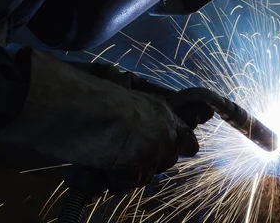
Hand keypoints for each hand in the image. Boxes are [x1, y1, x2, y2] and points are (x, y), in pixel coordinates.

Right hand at [0, 50, 212, 193]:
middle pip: (166, 160)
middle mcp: (166, 136)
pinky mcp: (137, 170)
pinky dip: (115, 178)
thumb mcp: (133, 97)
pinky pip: (127, 182)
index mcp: (166, 115)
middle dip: (151, 160)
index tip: (177, 148)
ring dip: (131, 170)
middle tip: (129, 152)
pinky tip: (103, 165)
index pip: (188, 142)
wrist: (91, 109)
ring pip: (147, 174)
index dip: (182, 146)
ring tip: (110, 157)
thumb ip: (147, 112)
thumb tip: (148, 120)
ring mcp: (153, 154)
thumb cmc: (104, 97)